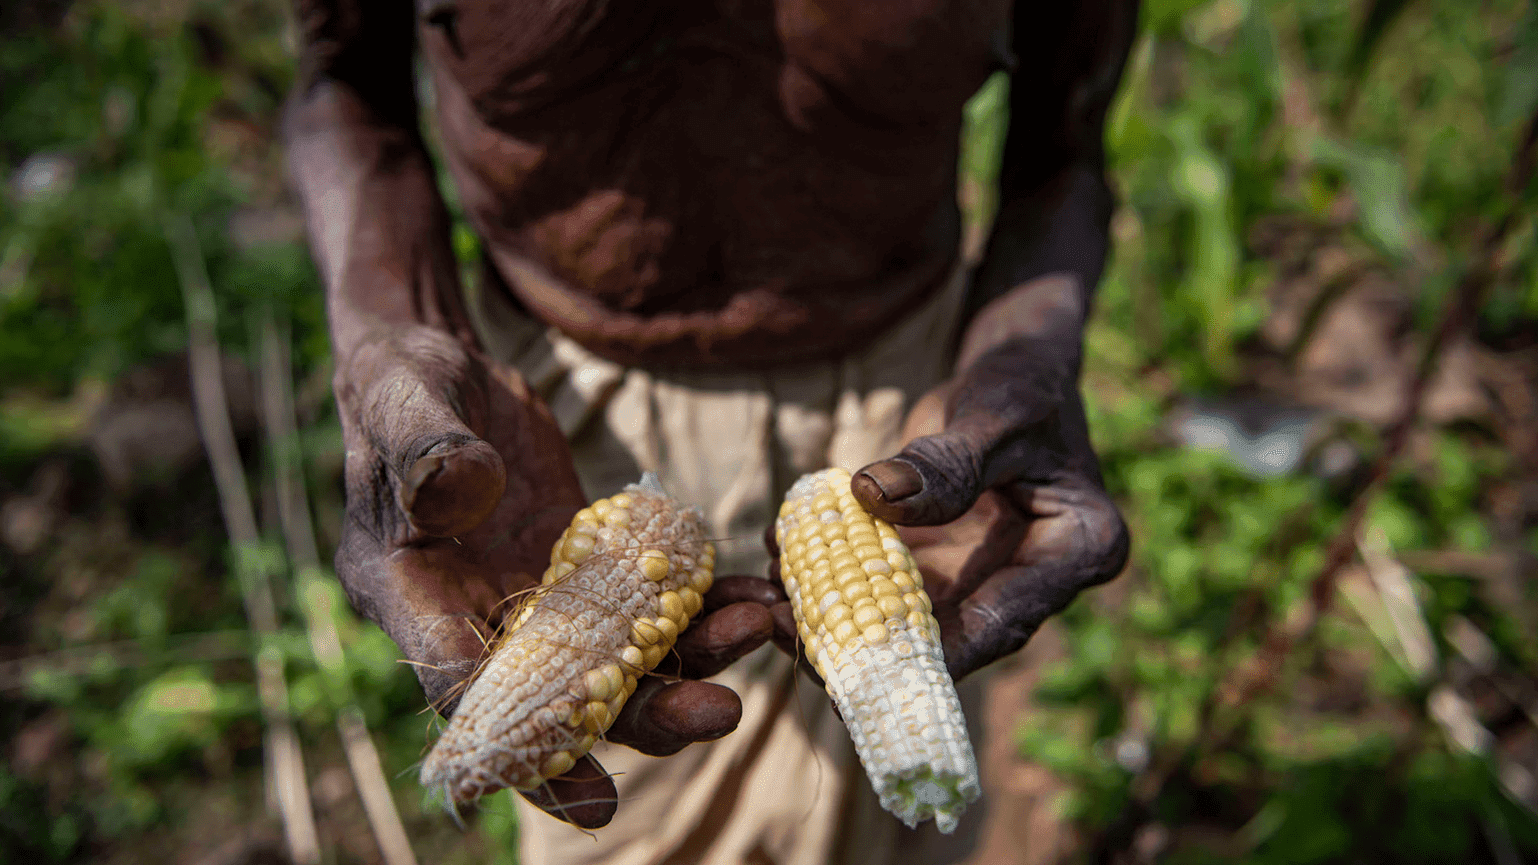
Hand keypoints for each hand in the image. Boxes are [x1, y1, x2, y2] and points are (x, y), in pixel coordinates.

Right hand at [331, 325, 773, 827]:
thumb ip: (427, 450)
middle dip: (644, 714)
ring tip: (762, 627)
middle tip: (723, 714)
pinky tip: (760, 592)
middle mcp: (476, 615)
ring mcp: (537, 597)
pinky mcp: (583, 567)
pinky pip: (645, 598)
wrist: (436, 366)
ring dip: (691, 655)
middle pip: (562, 694)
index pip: (464, 691)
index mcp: (410, 595)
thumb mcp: (402, 400)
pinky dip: (703, 600)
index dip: (527, 749)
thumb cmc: (399, 382)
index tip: (593, 794)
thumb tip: (462, 489)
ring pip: (617, 656)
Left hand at [767, 276, 1128, 681]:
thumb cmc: (1023, 381)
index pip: (1003, 622)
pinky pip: (882, 583)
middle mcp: (1032, 581)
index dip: (928, 653)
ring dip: (834, 613)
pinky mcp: (940, 565)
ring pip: (904, 618)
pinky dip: (831, 576)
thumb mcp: (994, 413)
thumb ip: (947, 462)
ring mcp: (982, 578)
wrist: (1013, 367)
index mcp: (1078, 552)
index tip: (854, 661)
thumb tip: (872, 497)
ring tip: (763, 599)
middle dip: (862, 641)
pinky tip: (775, 563)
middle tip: (782, 631)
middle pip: (947, 636)